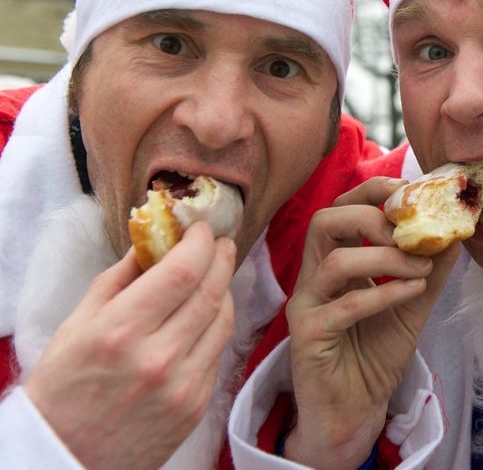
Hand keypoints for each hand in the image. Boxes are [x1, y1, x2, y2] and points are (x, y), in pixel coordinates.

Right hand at [24, 221, 235, 469]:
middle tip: (218, 242)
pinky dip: (217, 325)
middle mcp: (159, 357)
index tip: (200, 229)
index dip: (199, 243)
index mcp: (121, 331)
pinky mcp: (198, 404)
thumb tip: (153, 241)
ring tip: (215, 273)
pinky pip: (218, 351)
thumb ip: (119, 279)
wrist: (66, 456)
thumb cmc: (64, 387)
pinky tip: (206, 313)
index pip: (182, 271)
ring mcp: (184, 384)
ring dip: (224, 288)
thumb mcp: (77, 324)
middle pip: (211, 291)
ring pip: (224, 319)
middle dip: (220, 258)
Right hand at [283, 177, 460, 468]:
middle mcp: (313, 277)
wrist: (354, 412)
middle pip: (323, 221)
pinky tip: (412, 291)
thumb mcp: (411, 306)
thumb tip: (457, 233)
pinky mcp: (308, 336)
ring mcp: (307, 306)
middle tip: (410, 230)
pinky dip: (384, 293)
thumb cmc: (374, 356)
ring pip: (333, 261)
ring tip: (421, 267)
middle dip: (371, 216)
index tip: (409, 190)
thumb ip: (430, 271)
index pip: (340, 209)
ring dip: (385, 258)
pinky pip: (345, 306)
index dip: (370, 191)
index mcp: (333, 261)